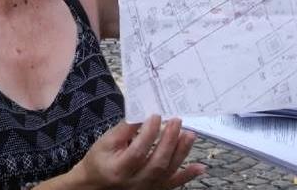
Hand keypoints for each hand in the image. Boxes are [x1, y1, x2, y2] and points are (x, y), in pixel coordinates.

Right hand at [72, 116, 204, 188]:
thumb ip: (124, 130)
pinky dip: (188, 175)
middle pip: (157, 163)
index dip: (148, 134)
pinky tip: (200, 166)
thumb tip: (143, 114)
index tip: (156, 116)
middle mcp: (134, 182)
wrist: (96, 184)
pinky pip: (174, 183)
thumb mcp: (105, 142)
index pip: (137, 152)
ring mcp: (146, 188)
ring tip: (189, 134)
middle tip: (177, 121)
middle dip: (169, 141)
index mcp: (119, 169)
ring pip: (168, 172)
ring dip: (181, 153)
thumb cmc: (99, 161)